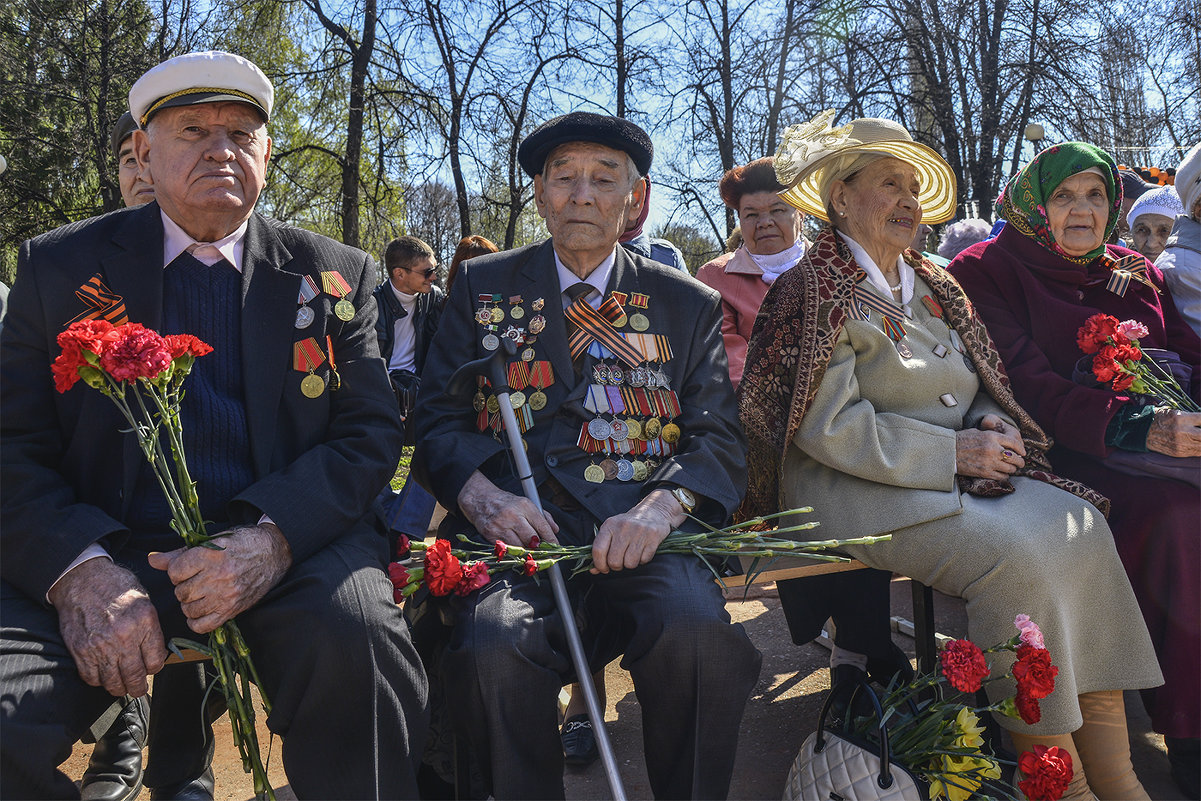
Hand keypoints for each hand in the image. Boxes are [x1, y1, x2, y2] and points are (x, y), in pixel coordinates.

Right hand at [47, 558, 166, 696]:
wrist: (83, 578)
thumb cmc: (115, 586)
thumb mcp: (144, 600)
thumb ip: (150, 627)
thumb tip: (156, 651)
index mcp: (145, 621)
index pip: (156, 660)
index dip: (155, 667)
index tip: (152, 668)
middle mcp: (124, 636)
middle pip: (135, 675)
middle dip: (138, 687)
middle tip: (139, 689)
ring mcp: (101, 645)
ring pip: (113, 681)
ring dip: (119, 688)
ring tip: (122, 688)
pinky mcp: (81, 649)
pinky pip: (91, 676)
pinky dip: (98, 680)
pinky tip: (102, 677)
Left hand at [148, 523, 292, 633]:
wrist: (273, 553)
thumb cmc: (240, 544)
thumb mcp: (211, 542)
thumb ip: (179, 554)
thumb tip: (151, 559)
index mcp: (211, 555)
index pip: (175, 572)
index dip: (178, 570)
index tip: (188, 568)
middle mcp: (218, 576)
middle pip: (181, 591)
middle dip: (184, 586)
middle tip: (196, 580)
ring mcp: (226, 595)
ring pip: (189, 609)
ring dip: (190, 603)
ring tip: (201, 593)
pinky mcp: (233, 609)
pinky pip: (203, 625)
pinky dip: (197, 621)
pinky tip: (202, 610)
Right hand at [457, 470, 558, 546]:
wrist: (481, 499)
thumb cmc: (506, 502)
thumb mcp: (526, 503)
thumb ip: (543, 516)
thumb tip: (555, 530)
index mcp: (525, 506)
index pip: (543, 526)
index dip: (551, 540)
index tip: (556, 548)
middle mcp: (513, 515)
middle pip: (532, 540)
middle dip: (540, 549)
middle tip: (544, 553)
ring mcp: (501, 526)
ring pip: (520, 547)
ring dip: (527, 552)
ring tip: (530, 552)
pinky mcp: (491, 535)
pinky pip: (507, 549)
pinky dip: (514, 552)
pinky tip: (517, 550)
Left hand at [591, 490, 683, 573]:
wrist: (654, 511)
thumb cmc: (629, 524)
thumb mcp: (612, 531)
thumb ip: (601, 549)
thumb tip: (594, 570)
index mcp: (610, 525)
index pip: (598, 550)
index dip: (599, 564)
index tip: (603, 569)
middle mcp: (623, 527)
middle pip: (614, 560)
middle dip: (616, 566)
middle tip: (620, 561)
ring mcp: (639, 532)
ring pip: (629, 563)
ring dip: (630, 564)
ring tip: (632, 555)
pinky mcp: (653, 537)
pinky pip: (644, 560)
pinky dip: (642, 560)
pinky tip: (642, 551)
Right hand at [955, 420, 1025, 479]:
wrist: (947, 452)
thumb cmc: (960, 440)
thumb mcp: (977, 432)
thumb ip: (991, 437)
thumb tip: (1003, 442)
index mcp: (991, 437)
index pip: (1014, 443)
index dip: (1021, 449)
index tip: (1023, 453)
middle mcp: (993, 449)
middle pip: (1015, 458)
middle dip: (1020, 462)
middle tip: (1019, 463)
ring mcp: (989, 462)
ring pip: (1010, 469)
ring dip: (1012, 469)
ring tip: (1010, 469)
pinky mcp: (985, 472)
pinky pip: (1002, 477)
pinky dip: (1004, 476)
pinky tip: (1001, 474)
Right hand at [1146, 409, 1200, 456]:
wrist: (1142, 432)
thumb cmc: (1159, 419)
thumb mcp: (1175, 413)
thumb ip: (1192, 418)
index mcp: (1180, 418)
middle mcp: (1181, 431)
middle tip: (1199, 431)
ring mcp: (1180, 444)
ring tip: (1198, 438)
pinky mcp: (1179, 452)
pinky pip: (1197, 452)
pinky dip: (1200, 448)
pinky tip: (1198, 444)